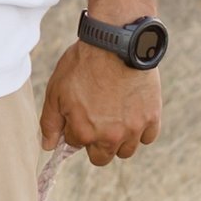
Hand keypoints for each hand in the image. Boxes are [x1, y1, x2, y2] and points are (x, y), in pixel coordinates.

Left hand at [39, 38, 161, 164]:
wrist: (116, 42)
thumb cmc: (83, 64)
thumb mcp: (55, 91)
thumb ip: (50, 123)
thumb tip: (48, 146)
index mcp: (84, 133)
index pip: (75, 144)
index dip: (74, 128)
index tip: (79, 112)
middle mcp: (110, 137)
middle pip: (102, 157)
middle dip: (96, 143)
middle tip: (97, 119)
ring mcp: (133, 129)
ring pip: (126, 151)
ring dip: (119, 140)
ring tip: (115, 115)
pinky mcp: (152, 117)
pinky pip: (147, 137)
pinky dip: (141, 130)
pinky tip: (133, 112)